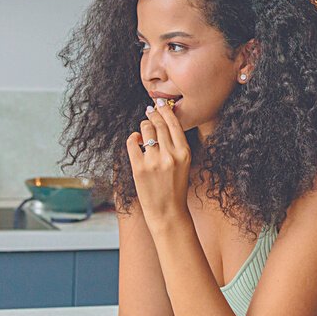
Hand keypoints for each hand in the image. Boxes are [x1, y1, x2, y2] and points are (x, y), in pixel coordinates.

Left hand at [125, 101, 191, 229]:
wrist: (168, 212)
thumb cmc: (176, 187)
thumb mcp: (184, 163)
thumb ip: (176, 144)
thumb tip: (162, 121)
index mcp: (184, 152)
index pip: (174, 123)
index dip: (165, 110)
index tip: (160, 104)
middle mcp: (170, 155)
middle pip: (158, 123)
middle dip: (153, 114)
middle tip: (149, 110)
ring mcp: (154, 161)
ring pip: (145, 130)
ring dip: (143, 126)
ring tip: (144, 128)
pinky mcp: (139, 168)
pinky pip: (132, 142)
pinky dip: (133, 138)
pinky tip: (135, 140)